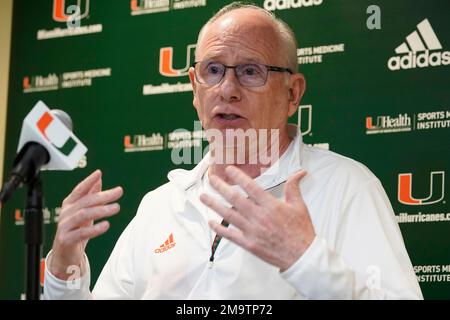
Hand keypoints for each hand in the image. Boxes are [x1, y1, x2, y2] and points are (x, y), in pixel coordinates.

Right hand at [49, 170, 122, 279]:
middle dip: (103, 195)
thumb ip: (90, 196)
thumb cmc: (75, 230)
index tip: (98, 173)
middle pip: (85, 201)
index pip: (79, 190)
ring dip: (101, 210)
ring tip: (116, 207)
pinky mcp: (66, 240)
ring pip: (83, 215)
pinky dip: (94, 229)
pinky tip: (106, 225)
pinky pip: (81, 233)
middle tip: (118, 191)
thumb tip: (99, 179)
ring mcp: (64, 226)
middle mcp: (66, 213)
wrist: (64, 255)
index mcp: (70, 204)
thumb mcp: (84, 211)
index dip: (88, 181)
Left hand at [200, 166, 314, 271]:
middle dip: (220, 187)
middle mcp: (259, 217)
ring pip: (228, 215)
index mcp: (271, 206)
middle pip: (235, 199)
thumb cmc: (300, 232)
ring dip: (214, 205)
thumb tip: (299, 172)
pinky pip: (230, 235)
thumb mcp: (299, 206)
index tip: (229, 169)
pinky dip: (219, 229)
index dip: (238, 177)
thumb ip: (294, 187)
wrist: (301, 256)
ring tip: (203, 197)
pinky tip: (211, 222)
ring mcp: (252, 231)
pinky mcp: (249, 244)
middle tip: (211, 179)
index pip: (251, 187)